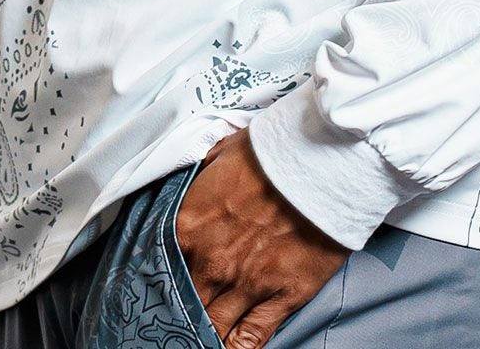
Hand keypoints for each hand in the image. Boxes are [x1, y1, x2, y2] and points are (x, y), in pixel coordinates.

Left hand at [173, 126, 350, 348]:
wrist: (323, 162)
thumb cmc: (274, 150)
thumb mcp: (224, 150)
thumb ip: (203, 174)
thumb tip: (198, 177)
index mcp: (189, 225)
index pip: (158, 266)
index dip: (157, 280)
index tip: (157, 287)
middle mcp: (212, 262)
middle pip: (183, 304)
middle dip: (180, 313)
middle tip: (177, 320)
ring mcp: (247, 284)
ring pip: (213, 329)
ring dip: (205, 335)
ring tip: (198, 340)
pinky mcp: (283, 296)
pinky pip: (251, 339)